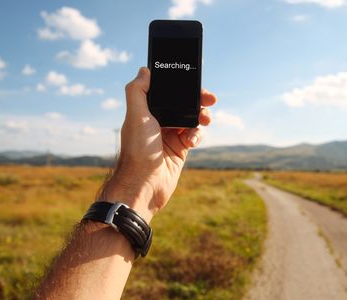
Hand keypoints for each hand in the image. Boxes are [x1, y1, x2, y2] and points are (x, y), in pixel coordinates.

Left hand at [99, 67, 216, 221]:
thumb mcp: (136, 116)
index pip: (167, 93)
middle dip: (197, 100)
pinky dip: (197, 135)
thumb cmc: (138, 151)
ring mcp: (170, 136)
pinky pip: (194, 136)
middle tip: (210, 99)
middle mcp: (158, 122)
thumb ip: (138, 91)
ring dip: (201, 117)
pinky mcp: (180, 149)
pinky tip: (192, 141)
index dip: (181, 87)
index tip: (194, 82)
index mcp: (147, 112)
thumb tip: (144, 70)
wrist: (145, 184)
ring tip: (205, 120)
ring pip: (191, 119)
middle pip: (183, 104)